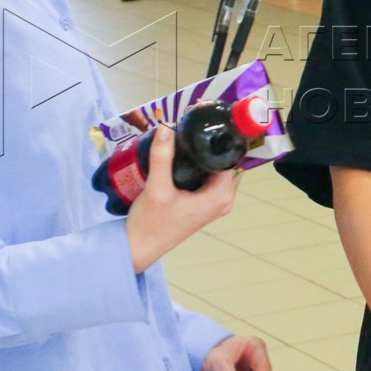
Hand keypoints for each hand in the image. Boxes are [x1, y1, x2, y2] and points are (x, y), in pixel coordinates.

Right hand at [125, 125, 239, 272]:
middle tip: (195, 126)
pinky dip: (201, 166)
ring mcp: (214, 204)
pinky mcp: (203, 205)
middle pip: (226, 163)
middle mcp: (224, 200)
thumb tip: (166, 126)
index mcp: (220, 196)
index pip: (232, 158)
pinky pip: (209, 179)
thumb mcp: (156, 187)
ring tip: (188, 136)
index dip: (222, 140)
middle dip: (213, 145)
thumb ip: (162, 157)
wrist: (139, 247)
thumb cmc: (150, 222)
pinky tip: (185, 154)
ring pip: (217, 170)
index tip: (209, 123)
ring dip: (206, 155)